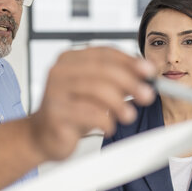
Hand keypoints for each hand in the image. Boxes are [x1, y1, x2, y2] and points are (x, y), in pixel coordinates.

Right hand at [29, 47, 155, 160]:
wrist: (41, 137)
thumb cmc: (71, 112)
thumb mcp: (95, 92)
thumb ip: (116, 80)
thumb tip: (147, 73)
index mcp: (70, 59)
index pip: (104, 53)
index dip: (130, 61)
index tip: (150, 71)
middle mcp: (60, 71)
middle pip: (102, 70)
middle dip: (130, 82)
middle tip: (147, 95)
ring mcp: (54, 92)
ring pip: (96, 90)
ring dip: (119, 103)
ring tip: (128, 115)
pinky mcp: (54, 114)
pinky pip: (88, 114)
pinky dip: (105, 120)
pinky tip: (109, 127)